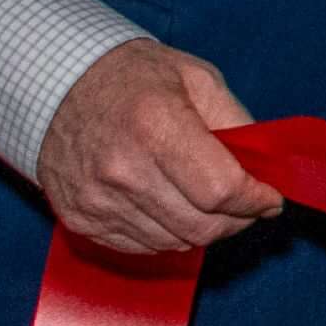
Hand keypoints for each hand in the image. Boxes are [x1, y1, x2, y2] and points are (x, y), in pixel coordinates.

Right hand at [32, 41, 282, 256]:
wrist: (55, 84)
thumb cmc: (134, 78)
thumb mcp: (197, 79)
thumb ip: (237, 123)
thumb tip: (267, 171)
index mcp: (155, 126)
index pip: (221, 190)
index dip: (256, 201)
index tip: (270, 198)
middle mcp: (121, 169)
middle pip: (200, 226)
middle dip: (236, 221)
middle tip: (246, 206)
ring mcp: (96, 198)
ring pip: (174, 242)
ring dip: (202, 230)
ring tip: (208, 205)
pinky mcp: (79, 218)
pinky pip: (141, 246)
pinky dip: (167, 234)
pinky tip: (171, 208)